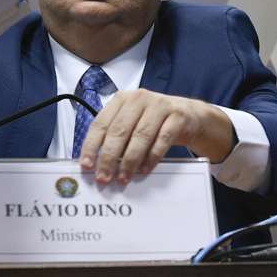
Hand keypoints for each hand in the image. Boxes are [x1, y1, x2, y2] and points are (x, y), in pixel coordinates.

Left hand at [78, 89, 233, 184]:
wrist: (189, 115)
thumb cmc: (154, 121)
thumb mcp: (132, 122)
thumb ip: (115, 137)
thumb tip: (96, 164)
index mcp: (122, 99)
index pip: (101, 123)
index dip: (92, 146)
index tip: (87, 165)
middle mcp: (139, 98)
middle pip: (119, 131)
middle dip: (109, 158)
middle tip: (104, 177)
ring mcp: (160, 105)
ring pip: (140, 136)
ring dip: (130, 161)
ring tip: (124, 178)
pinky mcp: (177, 116)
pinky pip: (162, 139)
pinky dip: (152, 157)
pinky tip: (144, 170)